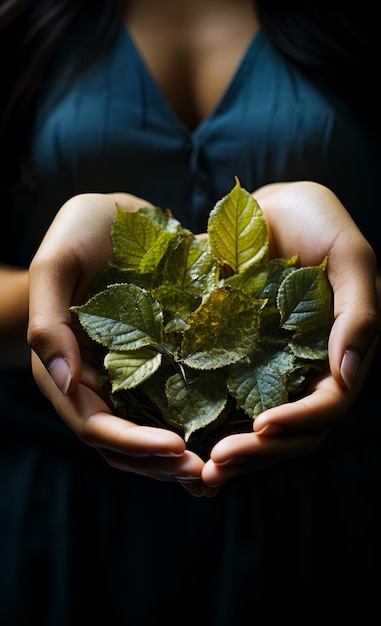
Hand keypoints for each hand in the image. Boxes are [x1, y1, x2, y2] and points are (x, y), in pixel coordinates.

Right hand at [28, 192, 205, 493]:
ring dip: (180, 457)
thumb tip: (63, 380)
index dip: (132, 443)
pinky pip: (176, 400)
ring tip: (220, 470)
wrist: (117, 218)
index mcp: (66, 369)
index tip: (176, 448)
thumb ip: (49, 321)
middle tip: (207, 476)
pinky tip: (229, 433)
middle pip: (125, 442)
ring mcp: (129, 374)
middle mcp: (98, 381)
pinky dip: (198, 423)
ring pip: (151, 430)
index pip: (94, 424)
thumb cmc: (81, 233)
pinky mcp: (158, 360)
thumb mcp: (57, 265)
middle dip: (162, 463)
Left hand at [200, 181, 379, 495]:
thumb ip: (359, 314)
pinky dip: (205, 423)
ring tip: (193, 470)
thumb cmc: (317, 221)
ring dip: (230, 451)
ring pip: (255, 426)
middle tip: (214, 466)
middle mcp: (304, 371)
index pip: (328, 406)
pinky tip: (176, 439)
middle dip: (257, 452)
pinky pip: (222, 400)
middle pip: (290, 431)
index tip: (261, 427)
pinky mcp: (233, 359)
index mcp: (339, 356)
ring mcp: (269, 369)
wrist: (268, 205)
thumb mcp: (352, 257)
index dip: (299, 422)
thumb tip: (349, 375)